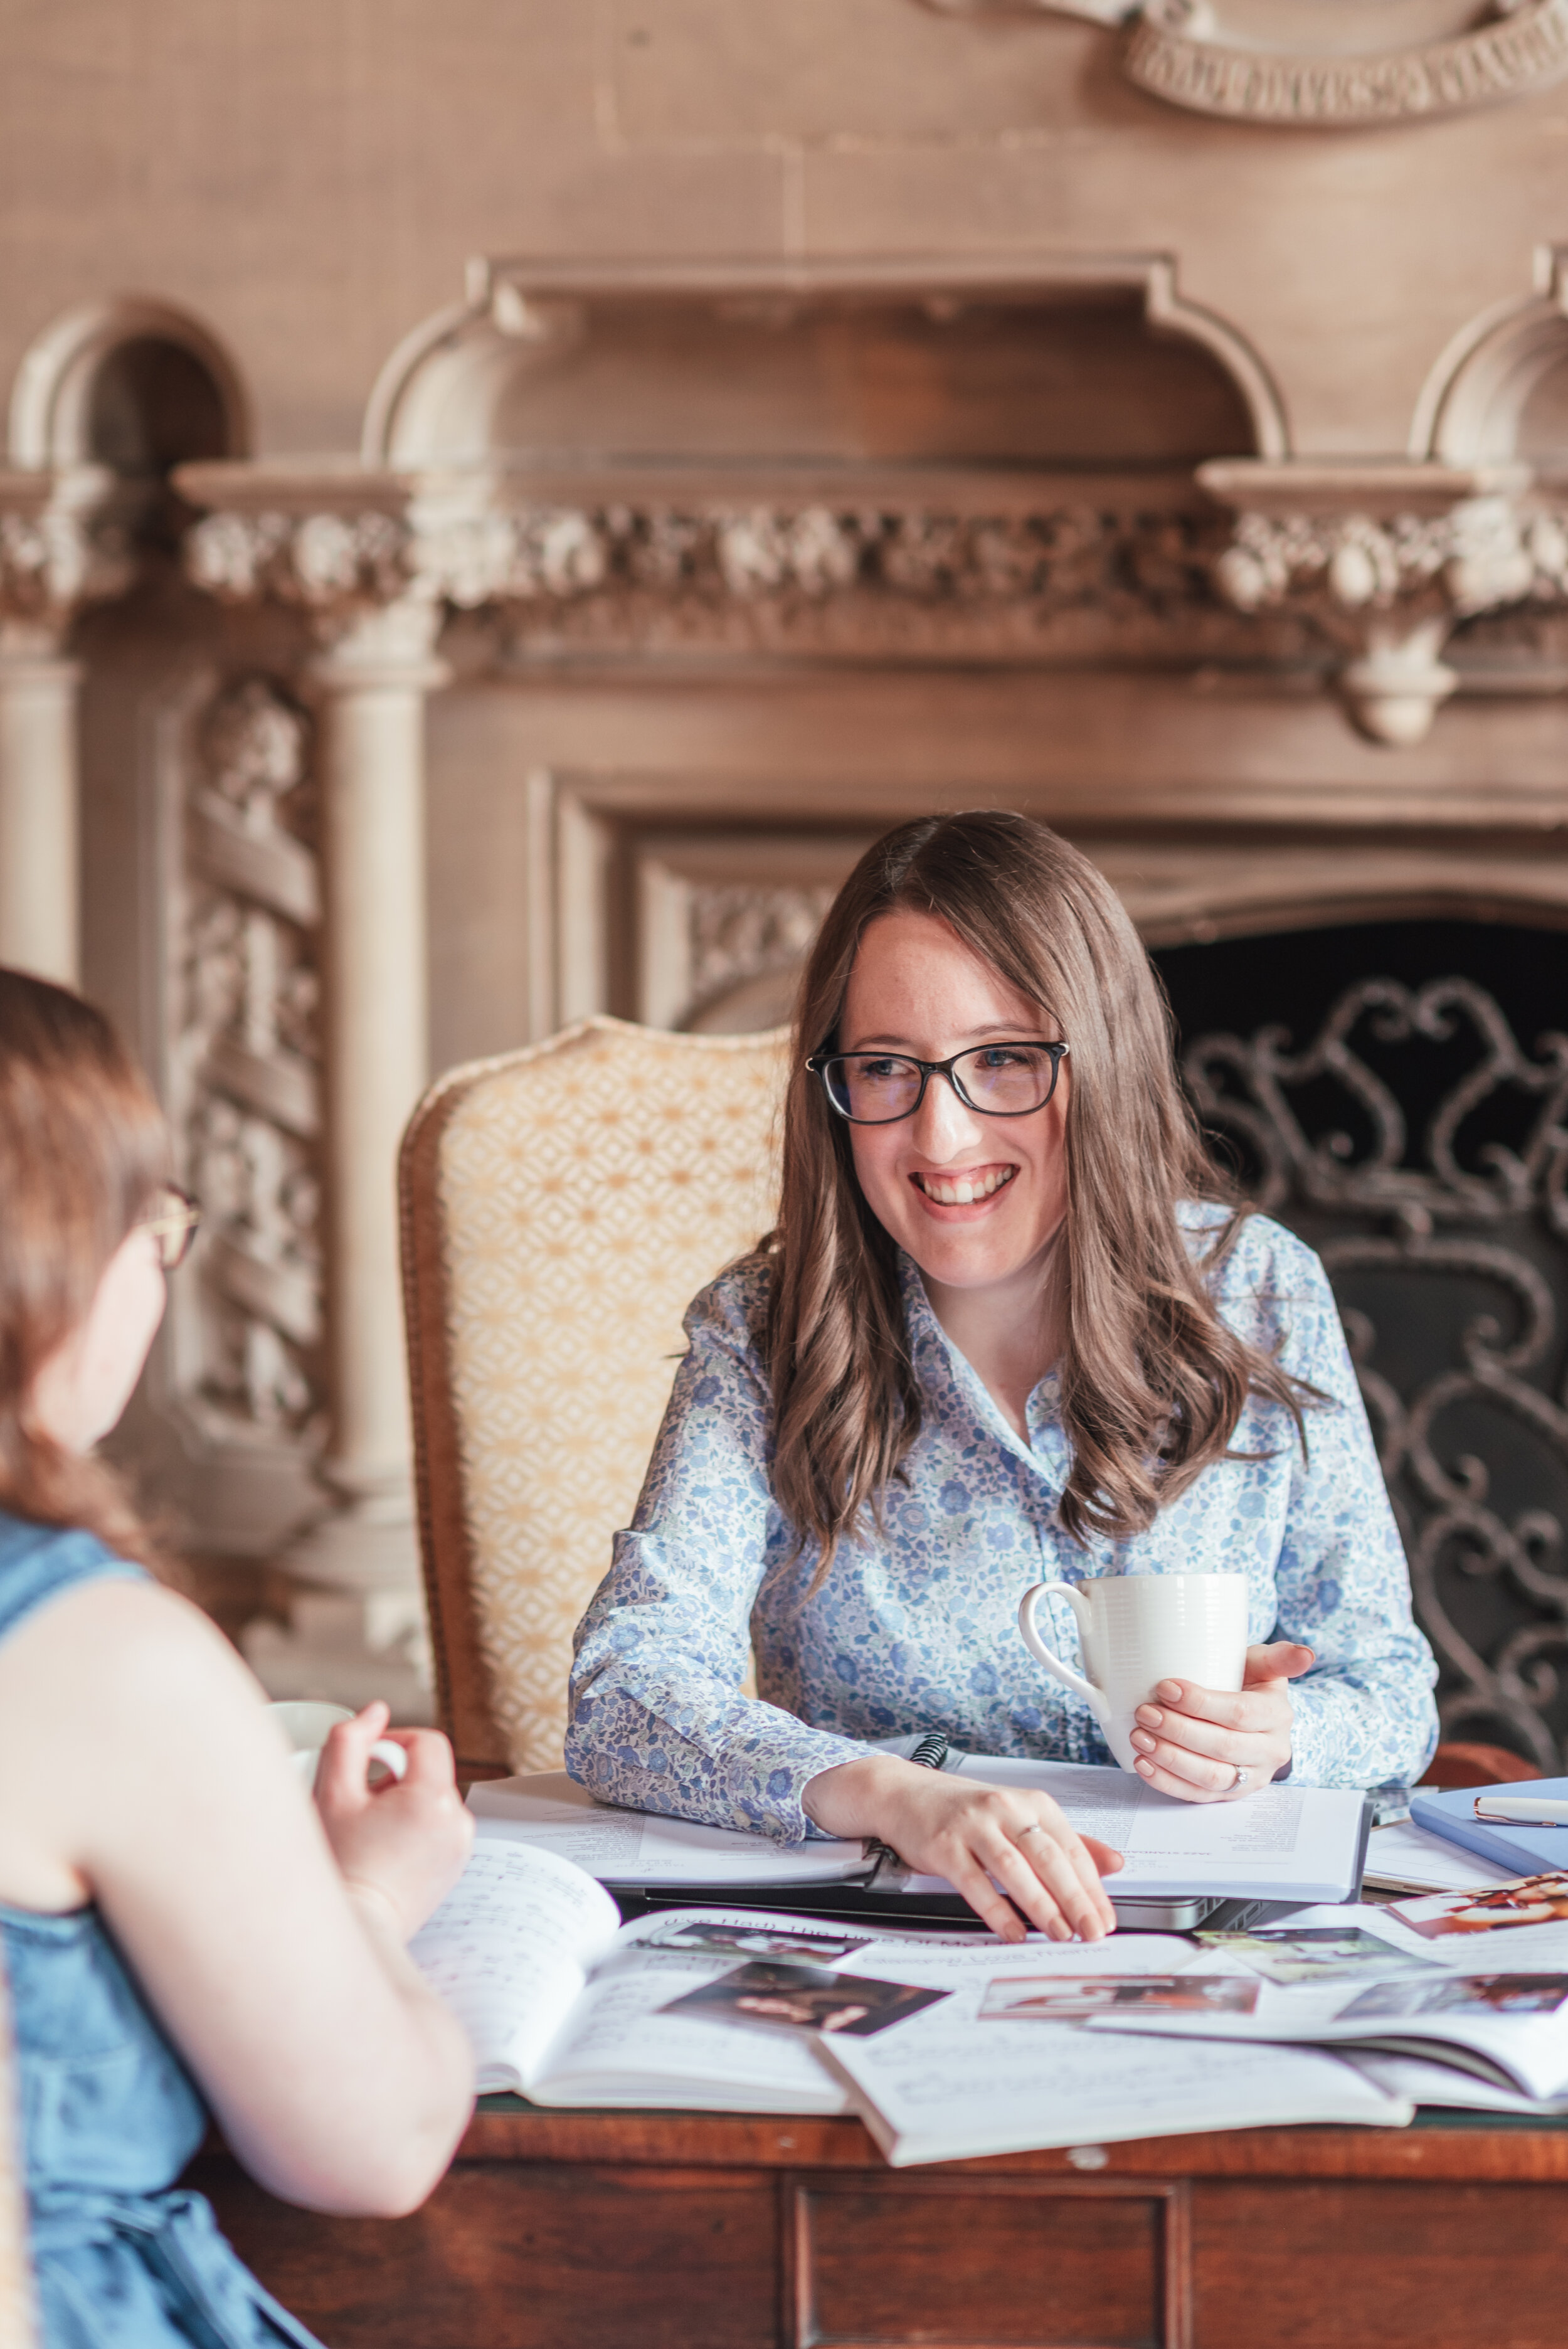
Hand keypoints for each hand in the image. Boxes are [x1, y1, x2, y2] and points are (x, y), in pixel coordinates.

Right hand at [313, 1702, 473, 1938]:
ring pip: (434, 1798)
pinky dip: (416, 1827)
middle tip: (363, 1806)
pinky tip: (387, 1851)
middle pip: (430, 1771)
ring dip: (405, 1802)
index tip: (368, 1763)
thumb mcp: (332, 1795)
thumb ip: (350, 1741)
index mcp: (432, 1800)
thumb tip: (375, 1713)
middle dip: (396, 1778)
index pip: (427, 1741)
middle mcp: (457, 1821)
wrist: (355, 1928)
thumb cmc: (340, 1867)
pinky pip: (440, 1825)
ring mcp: (461, 1846)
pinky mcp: (457, 1865)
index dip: (394, 1742)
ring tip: (373, 1832)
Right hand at [803, 1754, 1122, 1943]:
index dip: (1093, 1888)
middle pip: (1049, 1858)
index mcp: (1032, 1803)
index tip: (1107, 1919)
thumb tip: (1114, 1864)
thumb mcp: (1022, 1819)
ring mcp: (973, 1825)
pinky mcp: (944, 1845)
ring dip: (1041, 1906)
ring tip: (1060, 1934)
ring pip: (1014, 1868)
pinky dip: (997, 1910)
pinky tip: (1013, 1931)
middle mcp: (1005, 1808)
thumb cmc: (968, 1812)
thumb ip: (1067, 1843)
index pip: (1073, 1849)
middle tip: (1092, 1932)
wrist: (905, 1794)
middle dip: (1076, 1899)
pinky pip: (975, 1882)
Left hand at [1128, 1641, 1312, 1802]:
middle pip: (1223, 1747)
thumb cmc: (1247, 1682)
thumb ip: (1277, 1657)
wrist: (1247, 1714)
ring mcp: (1251, 1778)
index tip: (1165, 1687)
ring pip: (1211, 1777)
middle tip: (1145, 1713)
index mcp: (1278, 1715)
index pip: (1241, 1713)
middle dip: (1180, 1731)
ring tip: (1139, 1737)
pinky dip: (1168, 1782)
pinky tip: (1144, 1764)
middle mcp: (1270, 1751)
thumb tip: (1305, 1654)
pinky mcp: (1230, 1795)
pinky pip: (1198, 1796)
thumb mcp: (1261, 1664)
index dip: (1201, 1703)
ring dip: (1170, 1759)